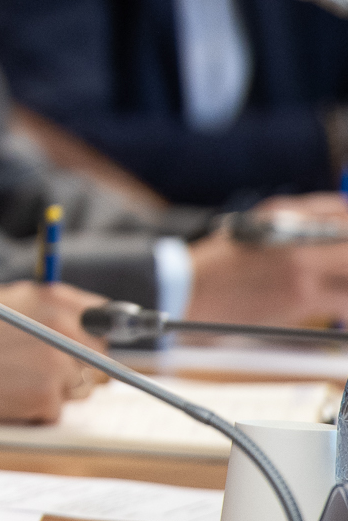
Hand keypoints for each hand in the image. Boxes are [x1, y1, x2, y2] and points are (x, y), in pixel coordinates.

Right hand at [0, 282, 107, 423]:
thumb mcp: (8, 300)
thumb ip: (51, 309)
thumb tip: (85, 324)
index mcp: (56, 300)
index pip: (104, 320)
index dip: (94, 335)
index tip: (86, 345)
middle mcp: (66, 329)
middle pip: (99, 360)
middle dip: (76, 366)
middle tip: (36, 368)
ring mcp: (59, 366)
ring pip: (80, 389)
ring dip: (56, 390)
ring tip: (15, 379)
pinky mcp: (46, 399)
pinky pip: (56, 411)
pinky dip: (35, 410)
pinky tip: (6, 394)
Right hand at [188, 215, 347, 325]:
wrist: (189, 289)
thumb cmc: (218, 264)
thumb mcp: (254, 227)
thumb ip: (296, 221)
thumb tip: (337, 220)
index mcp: (283, 210)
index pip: (341, 208)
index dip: (346, 225)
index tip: (341, 244)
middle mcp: (296, 231)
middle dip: (347, 258)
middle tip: (338, 270)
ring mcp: (301, 264)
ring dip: (346, 282)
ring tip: (336, 288)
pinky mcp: (301, 295)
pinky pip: (345, 302)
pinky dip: (344, 307)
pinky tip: (337, 312)